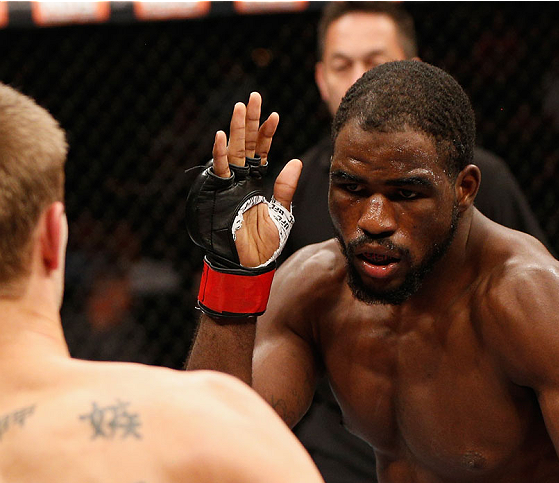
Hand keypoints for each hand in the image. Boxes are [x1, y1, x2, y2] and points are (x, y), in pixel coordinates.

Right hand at [212, 92, 301, 266]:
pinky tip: (222, 136)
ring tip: (240, 107)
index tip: (274, 115)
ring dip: (235, 129)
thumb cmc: (263, 245)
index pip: (261, 150)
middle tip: (253, 96)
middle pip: (245, 143)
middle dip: (249, 120)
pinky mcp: (216, 192)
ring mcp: (228, 184)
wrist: (246, 265)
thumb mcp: (281, 214)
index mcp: (256, 180)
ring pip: (232, 151)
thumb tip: (296, 161)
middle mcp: (241, 178)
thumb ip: (286, 189)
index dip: (266, 132)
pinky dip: (219, 154)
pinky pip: (218, 170)